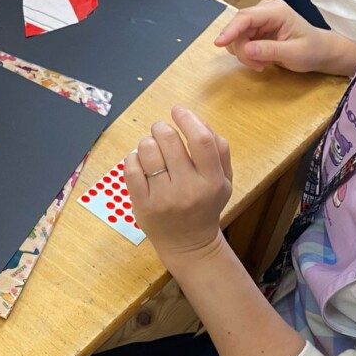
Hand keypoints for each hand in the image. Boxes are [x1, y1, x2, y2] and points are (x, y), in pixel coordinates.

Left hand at [124, 106, 231, 263]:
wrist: (189, 244)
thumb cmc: (206, 205)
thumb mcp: (224, 180)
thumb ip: (219, 149)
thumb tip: (198, 121)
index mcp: (212, 180)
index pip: (201, 140)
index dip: (187, 119)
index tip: (178, 111)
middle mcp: (188, 189)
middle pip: (169, 139)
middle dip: (161, 127)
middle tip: (161, 130)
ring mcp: (163, 197)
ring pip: (147, 150)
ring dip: (147, 142)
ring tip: (152, 150)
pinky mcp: (142, 204)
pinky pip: (130, 167)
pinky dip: (133, 158)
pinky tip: (141, 163)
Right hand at [214, 0, 355, 74]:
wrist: (320, 51)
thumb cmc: (312, 50)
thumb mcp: (294, 53)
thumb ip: (270, 50)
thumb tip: (247, 49)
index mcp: (276, 11)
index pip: (246, 17)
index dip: (230, 30)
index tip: (219, 43)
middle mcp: (265, 10)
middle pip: (238, 27)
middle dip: (242, 49)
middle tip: (257, 66)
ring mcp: (259, 19)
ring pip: (237, 36)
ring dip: (244, 53)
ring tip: (262, 64)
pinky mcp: (255, 28)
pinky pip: (240, 40)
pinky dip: (245, 53)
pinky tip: (260, 60)